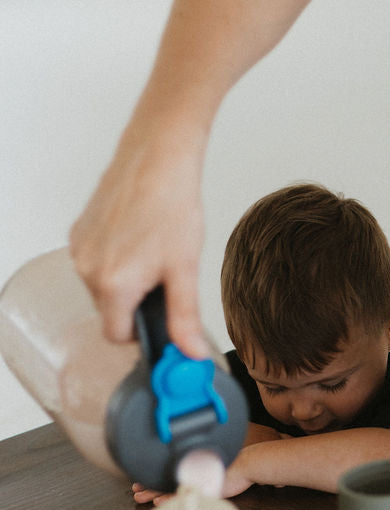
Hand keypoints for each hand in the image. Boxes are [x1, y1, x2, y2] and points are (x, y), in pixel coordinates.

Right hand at [70, 127, 208, 358]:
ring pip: (103, 286)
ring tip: (154, 250)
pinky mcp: (78, 232)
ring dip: (127, 280)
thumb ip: (184, 317)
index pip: (117, 336)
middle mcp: (87, 269)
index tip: (162, 319)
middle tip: (166, 276)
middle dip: (137, 303)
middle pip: (111, 311)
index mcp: (112, 285)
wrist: (158, 156)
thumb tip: (191, 354)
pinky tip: (139, 236)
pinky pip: (96, 261)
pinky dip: (116, 258)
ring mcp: (80, 249)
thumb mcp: (185, 268)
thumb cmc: (172, 204)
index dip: (142, 332)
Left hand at [132, 455, 255, 503]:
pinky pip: (182, 496)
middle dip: (148, 485)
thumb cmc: (234, 470)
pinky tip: (159, 503)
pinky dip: (169, 499)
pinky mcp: (202, 490)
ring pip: (170, 487)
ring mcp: (195, 482)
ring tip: (140, 496)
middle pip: (165, 480)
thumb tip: (189, 482)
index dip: (154, 478)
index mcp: (191, 469)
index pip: (168, 475)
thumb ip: (201, 476)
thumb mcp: (214, 473)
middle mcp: (191, 474)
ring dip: (153, 492)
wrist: (247, 466)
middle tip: (135, 490)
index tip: (142, 482)